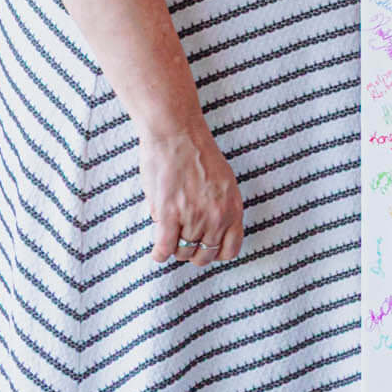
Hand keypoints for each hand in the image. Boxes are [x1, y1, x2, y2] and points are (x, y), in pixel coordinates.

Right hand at [138, 114, 243, 265]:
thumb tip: (209, 231)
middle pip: (204, 256)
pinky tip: (157, 249)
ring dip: (175, 250)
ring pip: (183, 253)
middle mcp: (216, 216)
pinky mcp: (169, 214)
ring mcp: (193, 216)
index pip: (230, 250)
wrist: (177, 135)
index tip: (204, 247)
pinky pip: (165, 249)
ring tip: (168, 238)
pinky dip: (159, 253)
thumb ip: (220, 208)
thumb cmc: (198, 154)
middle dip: (192, 253)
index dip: (215, 253)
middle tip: (182, 242)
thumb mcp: (224, 183)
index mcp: (233, 208)